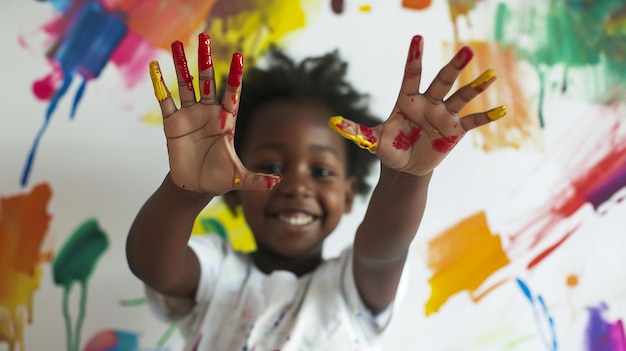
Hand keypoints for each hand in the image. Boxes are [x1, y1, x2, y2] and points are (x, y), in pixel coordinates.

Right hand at [149, 33, 280, 193]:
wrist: (195, 186)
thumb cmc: (220, 179)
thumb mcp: (239, 179)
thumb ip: (256, 179)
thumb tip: (277, 182)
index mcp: (226, 123)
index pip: (231, 95)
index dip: (234, 78)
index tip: (238, 57)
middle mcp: (208, 114)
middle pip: (208, 83)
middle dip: (206, 61)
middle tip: (204, 38)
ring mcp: (190, 116)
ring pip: (186, 86)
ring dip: (182, 66)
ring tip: (176, 44)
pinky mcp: (172, 123)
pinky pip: (165, 100)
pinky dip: (159, 84)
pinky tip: (155, 67)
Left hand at [329, 35, 506, 176]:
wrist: (405, 168)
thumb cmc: (389, 149)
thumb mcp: (372, 140)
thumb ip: (357, 131)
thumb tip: (333, 123)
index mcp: (407, 100)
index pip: (411, 75)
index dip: (414, 58)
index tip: (417, 38)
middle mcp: (428, 103)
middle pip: (442, 81)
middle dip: (454, 67)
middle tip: (467, 48)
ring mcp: (443, 115)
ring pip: (460, 98)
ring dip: (475, 87)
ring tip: (490, 74)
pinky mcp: (455, 131)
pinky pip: (472, 122)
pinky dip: (486, 117)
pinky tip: (502, 111)